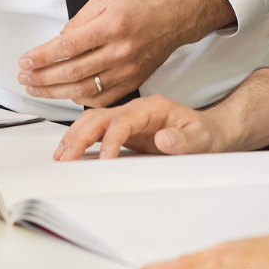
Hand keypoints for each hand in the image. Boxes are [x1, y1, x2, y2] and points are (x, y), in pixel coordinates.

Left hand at [18, 0, 234, 106]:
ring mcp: (127, 70)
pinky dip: (80, 99)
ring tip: (36, 88)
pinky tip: (65, 94)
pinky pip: (102, 98)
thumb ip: (79, 21)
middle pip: (73, 72)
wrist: (174, 16)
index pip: (68, 47)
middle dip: (42, 77)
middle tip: (24, 77)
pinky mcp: (133, 82)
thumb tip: (58, 42)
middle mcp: (120, 51)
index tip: (25, 60)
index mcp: (111, 26)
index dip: (42, 56)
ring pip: (85, 89)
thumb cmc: (141, 4)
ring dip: (55, 92)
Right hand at [54, 95, 224, 159]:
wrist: (207, 132)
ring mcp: (127, 118)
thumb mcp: (201, 139)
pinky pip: (96, 130)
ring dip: (75, 136)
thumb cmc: (203, 134)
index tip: (105, 160)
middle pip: (101, 117)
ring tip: (60, 155)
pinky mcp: (123, 129)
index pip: (124, 120)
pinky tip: (68, 150)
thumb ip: (183, 141)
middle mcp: (136, 110)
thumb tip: (163, 139)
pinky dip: (80, 139)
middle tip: (66, 158)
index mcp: (153, 108)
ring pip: (93, 121)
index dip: (112, 140)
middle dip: (81, 136)